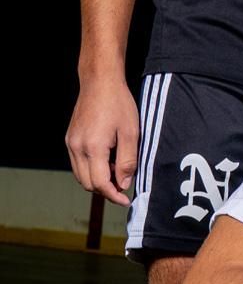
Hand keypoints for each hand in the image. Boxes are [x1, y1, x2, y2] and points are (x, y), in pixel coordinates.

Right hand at [65, 70, 139, 204]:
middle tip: (124, 187)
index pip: (100, 183)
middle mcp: (77, 147)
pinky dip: (91, 169)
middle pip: (88, 183)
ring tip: (117, 172)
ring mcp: (71, 143)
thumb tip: (123, 184)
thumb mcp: (131, 133)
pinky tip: (107, 161)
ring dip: (98, 180)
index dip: (114, 195)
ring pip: (81, 175)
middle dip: (106, 190)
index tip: (126, 200)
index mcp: (93, 147)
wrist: (100, 82)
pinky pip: (78, 164)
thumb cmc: (118, 104)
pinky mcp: (70, 139)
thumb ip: (127, 161)